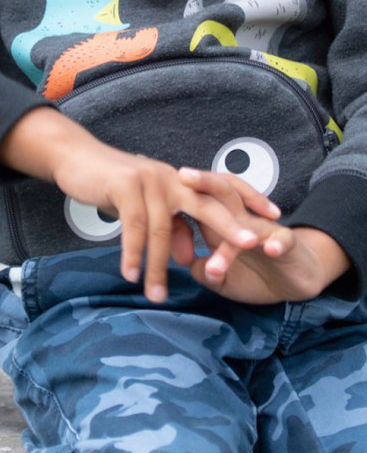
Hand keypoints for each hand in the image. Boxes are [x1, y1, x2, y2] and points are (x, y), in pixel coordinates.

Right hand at [0, 108, 275, 301]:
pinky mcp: (125, 187)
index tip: (275, 217)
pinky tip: (130, 274)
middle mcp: (171, 178)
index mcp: (181, 181)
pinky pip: (133, 227)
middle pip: (206, 205)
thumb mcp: (146, 205)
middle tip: (249, 249)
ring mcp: (149, 181)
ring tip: (157, 295)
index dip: (250, 199)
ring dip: (158, 265)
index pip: (224, 187)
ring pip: (161, 229)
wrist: (77, 160)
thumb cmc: (113, 183)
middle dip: (229, 227)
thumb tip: (187, 258)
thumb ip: (170, 227)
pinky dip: (131, 253)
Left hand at [178, 169, 350, 302]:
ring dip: (233, 230)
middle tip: (182, 175)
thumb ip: (204, 270)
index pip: (197, 199)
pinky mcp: (288, 244)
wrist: (296, 277)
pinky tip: (270, 249)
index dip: (176, 191)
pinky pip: (284, 240)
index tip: (155, 183)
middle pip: (222, 192)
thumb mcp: (222, 277)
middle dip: (203, 182)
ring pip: (246, 221)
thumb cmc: (251, 272)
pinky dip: (277, 243)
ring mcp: (264, 229)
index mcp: (219, 221)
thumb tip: (190, 266)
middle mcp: (240, 218)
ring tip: (217, 239)